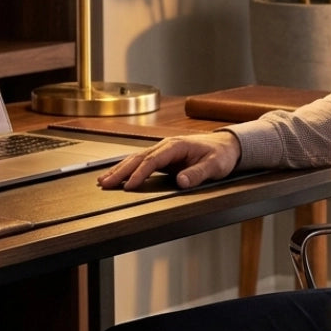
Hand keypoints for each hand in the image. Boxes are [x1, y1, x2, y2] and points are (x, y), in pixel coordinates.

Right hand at [98, 131, 241, 191]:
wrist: (227, 145)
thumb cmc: (221, 154)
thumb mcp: (215, 165)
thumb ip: (198, 173)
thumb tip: (182, 182)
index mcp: (177, 146)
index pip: (153, 160)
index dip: (140, 173)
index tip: (130, 185)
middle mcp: (166, 146)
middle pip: (138, 158)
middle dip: (121, 171)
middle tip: (105, 184)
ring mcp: (163, 151)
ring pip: (136, 159)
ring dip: (119, 170)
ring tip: (103, 181)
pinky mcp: (163, 157)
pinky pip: (141, 162)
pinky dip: (127, 169)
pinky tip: (116, 176)